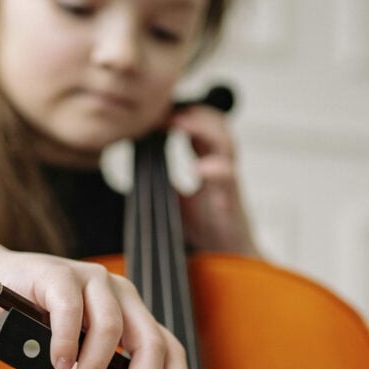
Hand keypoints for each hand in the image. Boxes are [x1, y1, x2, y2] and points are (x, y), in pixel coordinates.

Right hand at [0, 251, 189, 368]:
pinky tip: (60, 363)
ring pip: (110, 327)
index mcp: (130, 312)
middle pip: (148, 340)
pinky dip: (67, 341)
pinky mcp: (60, 274)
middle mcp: (119, 293)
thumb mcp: (74, 355)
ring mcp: (92, 280)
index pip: (166, 345)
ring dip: (96, 368)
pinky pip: (70, 310)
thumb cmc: (38, 321)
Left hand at [168, 105, 258, 256]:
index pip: (199, 127)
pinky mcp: (232, 201)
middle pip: (217, 124)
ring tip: (179, 123)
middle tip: (165, 110)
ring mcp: (227, 183)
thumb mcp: (175, 200)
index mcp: (208, 164)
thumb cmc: (206, 229)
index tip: (157, 112)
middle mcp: (221, 167)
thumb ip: (162, 180)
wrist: (227, 258)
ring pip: (226, 142)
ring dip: (203, 128)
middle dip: (194, 112)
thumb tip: (137, 164)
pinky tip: (198, 168)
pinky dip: (215, 169)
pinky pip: (228, 178)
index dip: (182, 114)